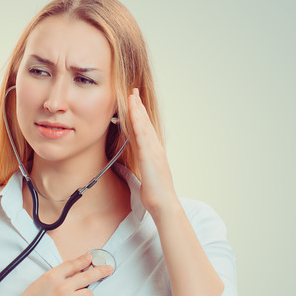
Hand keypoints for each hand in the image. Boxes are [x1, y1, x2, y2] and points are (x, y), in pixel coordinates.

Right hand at [5, 253, 112, 295]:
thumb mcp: (38, 284)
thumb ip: (55, 279)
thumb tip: (71, 277)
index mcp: (51, 277)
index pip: (72, 265)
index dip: (84, 260)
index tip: (91, 258)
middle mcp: (62, 287)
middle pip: (87, 276)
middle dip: (100, 271)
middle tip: (108, 269)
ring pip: (88, 294)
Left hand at [127, 88, 180, 218]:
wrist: (164, 204)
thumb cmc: (155, 193)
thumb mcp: (146, 174)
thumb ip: (143, 165)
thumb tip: (139, 161)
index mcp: (153, 152)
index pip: (144, 130)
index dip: (138, 115)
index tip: (133, 103)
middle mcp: (155, 148)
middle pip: (145, 123)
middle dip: (138, 106)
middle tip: (132, 91)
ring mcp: (154, 151)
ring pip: (144, 125)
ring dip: (138, 109)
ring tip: (132, 95)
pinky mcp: (150, 156)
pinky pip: (142, 135)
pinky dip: (138, 122)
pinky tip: (133, 112)